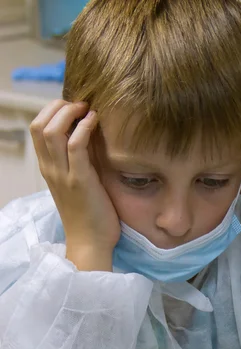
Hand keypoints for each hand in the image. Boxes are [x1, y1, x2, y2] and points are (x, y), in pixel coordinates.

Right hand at [30, 100, 120, 269]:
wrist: (90, 244)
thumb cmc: (89, 215)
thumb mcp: (77, 184)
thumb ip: (76, 163)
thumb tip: (87, 138)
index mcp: (48, 169)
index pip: (36, 129)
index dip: (51, 111)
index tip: (72, 108)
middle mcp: (50, 170)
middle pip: (40, 125)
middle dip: (59, 107)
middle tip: (80, 105)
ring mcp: (63, 175)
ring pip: (52, 131)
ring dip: (70, 112)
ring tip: (88, 109)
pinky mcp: (80, 181)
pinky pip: (76, 145)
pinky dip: (84, 127)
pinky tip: (95, 122)